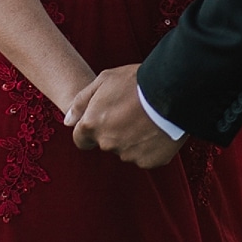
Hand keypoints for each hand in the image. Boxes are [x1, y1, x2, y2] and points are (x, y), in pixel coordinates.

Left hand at [64, 64, 181, 167]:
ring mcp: (128, 155)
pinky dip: (151, 146)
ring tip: (150, 118)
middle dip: (116, 131)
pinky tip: (160, 129)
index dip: (93, 128)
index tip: (108, 117)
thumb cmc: (137, 81)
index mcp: (91, 126)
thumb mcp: (104, 80)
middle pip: (106, 143)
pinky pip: (147, 156)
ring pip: (127, 150)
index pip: (81, 139)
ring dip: (134, 139)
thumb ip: (81, 102)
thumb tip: (67, 121)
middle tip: (134, 112)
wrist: (174, 89)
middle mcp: (106, 144)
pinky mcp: (149, 161)